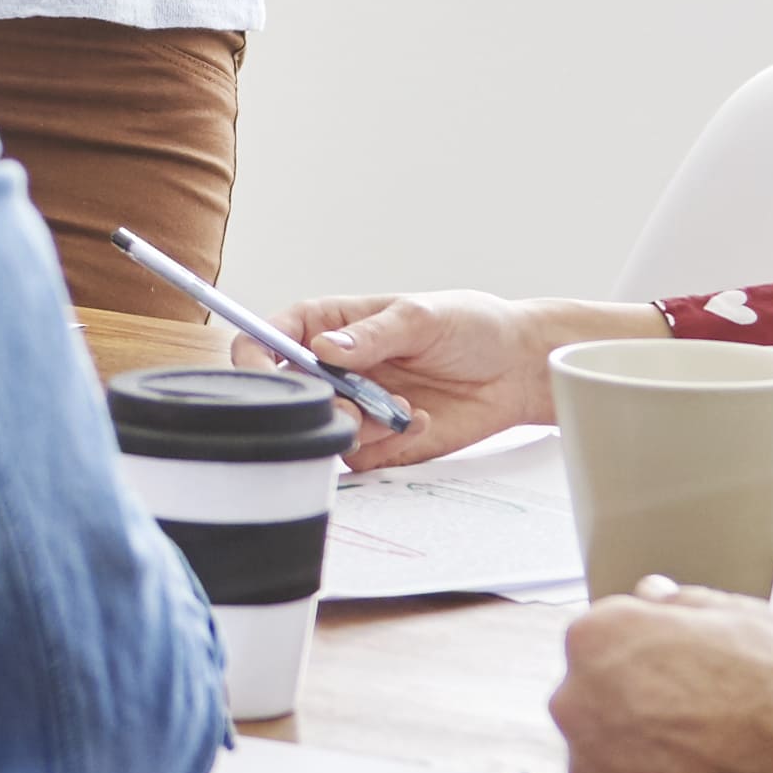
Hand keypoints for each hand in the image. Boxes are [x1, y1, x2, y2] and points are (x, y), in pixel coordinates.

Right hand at [287, 288, 637, 468]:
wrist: (516, 370)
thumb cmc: (471, 326)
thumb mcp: (421, 316)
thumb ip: (372, 334)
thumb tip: (324, 348)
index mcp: (333, 325)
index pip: (271, 337)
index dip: (255, 355)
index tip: (267, 371)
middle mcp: (336, 369)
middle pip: (290, 394)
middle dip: (318, 402)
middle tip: (356, 402)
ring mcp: (356, 406)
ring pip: (323, 430)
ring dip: (357, 426)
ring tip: (400, 409)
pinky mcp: (380, 441)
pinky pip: (360, 456)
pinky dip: (387, 444)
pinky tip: (422, 419)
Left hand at [547, 581, 772, 772]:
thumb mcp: (745, 618)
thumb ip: (683, 601)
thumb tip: (652, 595)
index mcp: (598, 638)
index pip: (603, 638)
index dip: (650, 654)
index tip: (686, 672)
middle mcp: (575, 701)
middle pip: (596, 698)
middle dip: (636, 704)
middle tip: (699, 720)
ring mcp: (587, 769)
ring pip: (605, 756)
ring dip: (640, 758)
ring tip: (706, 765)